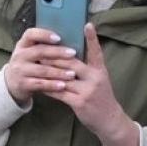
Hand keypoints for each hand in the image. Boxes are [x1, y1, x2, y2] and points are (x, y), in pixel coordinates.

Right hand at [3, 27, 77, 104]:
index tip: (59, 38)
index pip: (31, 34)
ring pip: (41, 70)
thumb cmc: (29, 63)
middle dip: (57, 52)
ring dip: (58, 72)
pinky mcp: (22, 84)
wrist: (12, 82)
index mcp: (23, 44)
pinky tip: (63, 85)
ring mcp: (20, 70)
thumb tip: (70, 38)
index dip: (44, 35)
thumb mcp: (30, 52)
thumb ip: (44, 46)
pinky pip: (39, 84)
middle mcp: (19, 56)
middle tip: (73, 53)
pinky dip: (52, 85)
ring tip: (72, 74)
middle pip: (39, 51)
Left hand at [49, 25, 141, 145]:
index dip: (92, 38)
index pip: (96, 51)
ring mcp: (87, 91)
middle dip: (55, 56)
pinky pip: (60, 92)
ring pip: (63, 77)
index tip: (87, 24)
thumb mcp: (100, 80)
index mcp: (100, 71)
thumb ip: (88, 69)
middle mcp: (95, 78)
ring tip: (36, 64)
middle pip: (72, 63)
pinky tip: (40, 83)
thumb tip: (69, 57)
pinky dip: (49, 87)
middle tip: (41, 48)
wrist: (109, 120)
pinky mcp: (79, 102)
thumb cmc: (101, 98)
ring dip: (48, 71)